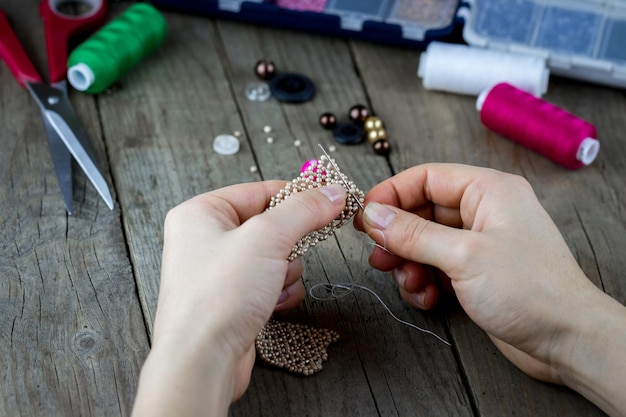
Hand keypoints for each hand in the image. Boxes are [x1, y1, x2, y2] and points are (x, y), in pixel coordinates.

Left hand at [132, 181, 346, 416]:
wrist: (202, 361)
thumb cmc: (219, 295)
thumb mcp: (267, 238)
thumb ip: (303, 210)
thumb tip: (332, 192)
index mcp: (202, 213)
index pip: (259, 191)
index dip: (296, 196)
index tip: (329, 199)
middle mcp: (206, 239)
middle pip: (269, 224)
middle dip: (289, 242)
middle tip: (294, 250)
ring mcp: (219, 272)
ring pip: (275, 256)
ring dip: (286, 270)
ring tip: (274, 284)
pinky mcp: (232, 299)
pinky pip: (269, 283)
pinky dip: (280, 292)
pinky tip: (272, 304)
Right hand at [354, 163, 625, 415]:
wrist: (567, 340)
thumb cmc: (528, 290)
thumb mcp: (462, 256)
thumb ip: (412, 233)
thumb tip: (372, 214)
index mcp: (488, 190)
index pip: (426, 178)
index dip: (391, 194)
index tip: (363, 216)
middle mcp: (483, 212)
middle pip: (422, 212)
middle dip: (398, 237)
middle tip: (379, 257)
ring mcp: (479, 243)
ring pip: (425, 242)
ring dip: (409, 263)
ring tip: (408, 283)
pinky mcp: (475, 271)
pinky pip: (436, 266)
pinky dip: (425, 281)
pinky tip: (427, 298)